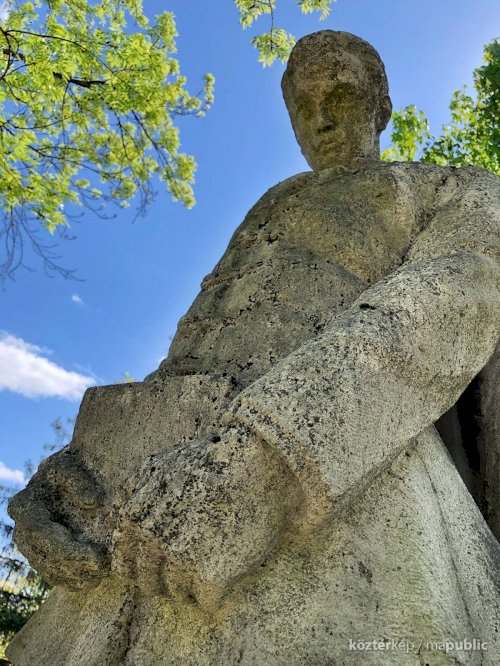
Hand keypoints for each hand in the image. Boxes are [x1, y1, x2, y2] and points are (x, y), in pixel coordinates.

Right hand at [8, 448, 109, 587]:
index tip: (96, 554)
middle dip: (72, 565)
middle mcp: (22, 527)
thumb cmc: (67, 468)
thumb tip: (93, 502)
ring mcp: (29, 543)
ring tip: (97, 579)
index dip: (67, 547)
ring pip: (45, 567)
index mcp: (25, 504)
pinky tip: (86, 583)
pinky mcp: (38, 552)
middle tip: (101, 570)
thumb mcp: (69, 467)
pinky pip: (48, 571)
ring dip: (70, 576)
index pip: (42, 532)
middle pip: (44, 554)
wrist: (63, 478)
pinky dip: (66, 579)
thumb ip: (79, 481)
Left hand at [112, 425, 295, 608]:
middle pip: (150, 585)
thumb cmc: (212, 458)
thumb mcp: (161, 465)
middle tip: (191, 565)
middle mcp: (152, 541)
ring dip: (194, 583)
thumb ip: (136, 492)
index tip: (159, 567)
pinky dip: (217, 592)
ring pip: (178, 594)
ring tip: (214, 557)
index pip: (123, 566)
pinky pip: (206, 602)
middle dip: (167, 579)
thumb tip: (116, 513)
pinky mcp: (211, 575)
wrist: (254, 458)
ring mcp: (181, 559)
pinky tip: (228, 569)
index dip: (141, 568)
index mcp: (135, 518)